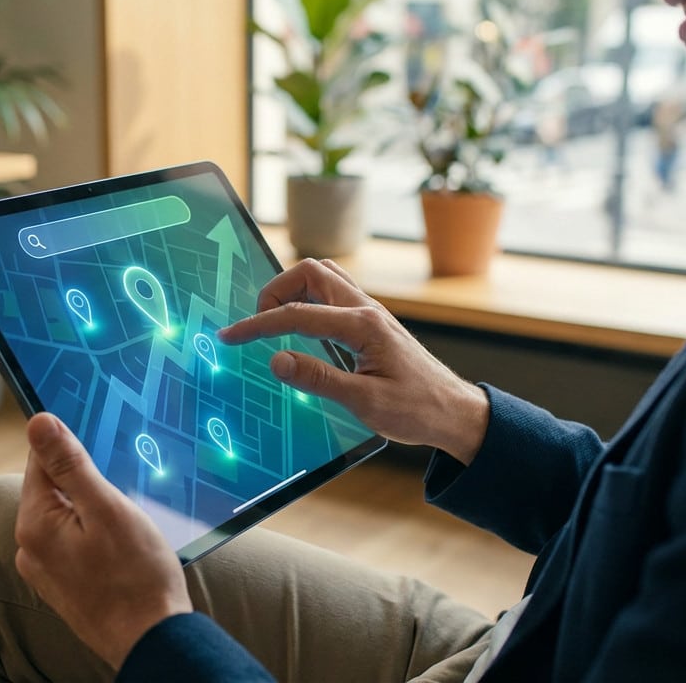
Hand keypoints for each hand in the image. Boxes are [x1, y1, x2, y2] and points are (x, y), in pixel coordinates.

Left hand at [14, 412, 192, 668]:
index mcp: (34, 523)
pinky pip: (73, 542)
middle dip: (87, 484)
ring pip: (66, 516)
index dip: (75, 451)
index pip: (41, 461)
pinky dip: (95, 536)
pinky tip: (121, 549)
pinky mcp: (62, 584)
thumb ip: (70, 465)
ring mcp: (44, 569)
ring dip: (93, 511)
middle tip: (124, 498)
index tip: (105, 455)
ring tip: (127, 529)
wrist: (151, 640)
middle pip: (53, 489)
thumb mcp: (107, 509)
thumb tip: (37, 422)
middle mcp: (29, 547)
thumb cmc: (136, 576)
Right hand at [219, 258, 488, 465]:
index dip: (258, 324)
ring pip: (323, 278)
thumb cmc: (417, 410)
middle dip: (276, 291)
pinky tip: (300, 329)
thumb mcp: (365, 402)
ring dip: (293, 292)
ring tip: (274, 324)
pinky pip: (333, 296)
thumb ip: (318, 378)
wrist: (455, 412)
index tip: (231, 336)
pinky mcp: (371, 323)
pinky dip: (308, 302)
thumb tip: (276, 360)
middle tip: (257, 324)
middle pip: (310, 272)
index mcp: (363, 326)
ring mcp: (370, 313)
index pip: (297, 314)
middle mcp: (367, 310)